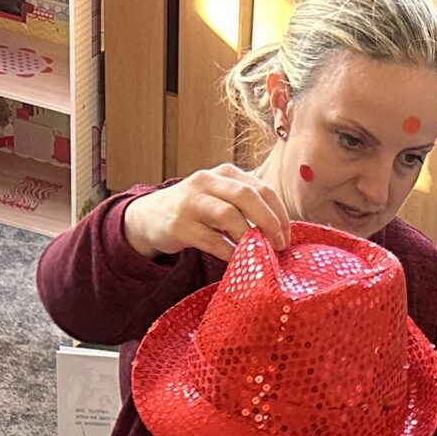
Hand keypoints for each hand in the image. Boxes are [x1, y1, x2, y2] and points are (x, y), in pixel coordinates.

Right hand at [122, 166, 292, 259]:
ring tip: (260, 254)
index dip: (279, 214)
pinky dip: (231, 253)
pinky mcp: (180, 225)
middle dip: (269, 222)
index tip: (286, 236)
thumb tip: (281, 231)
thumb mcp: (220, 197)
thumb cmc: (196, 210)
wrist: (149, 216)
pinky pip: (213, 241)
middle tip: (279, 245)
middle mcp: (207, 181)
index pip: (262, 188)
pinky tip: (239, 262)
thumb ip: (247, 206)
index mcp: (225, 173)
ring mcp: (191, 202)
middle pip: (247, 197)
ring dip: (250, 238)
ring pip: (229, 215)